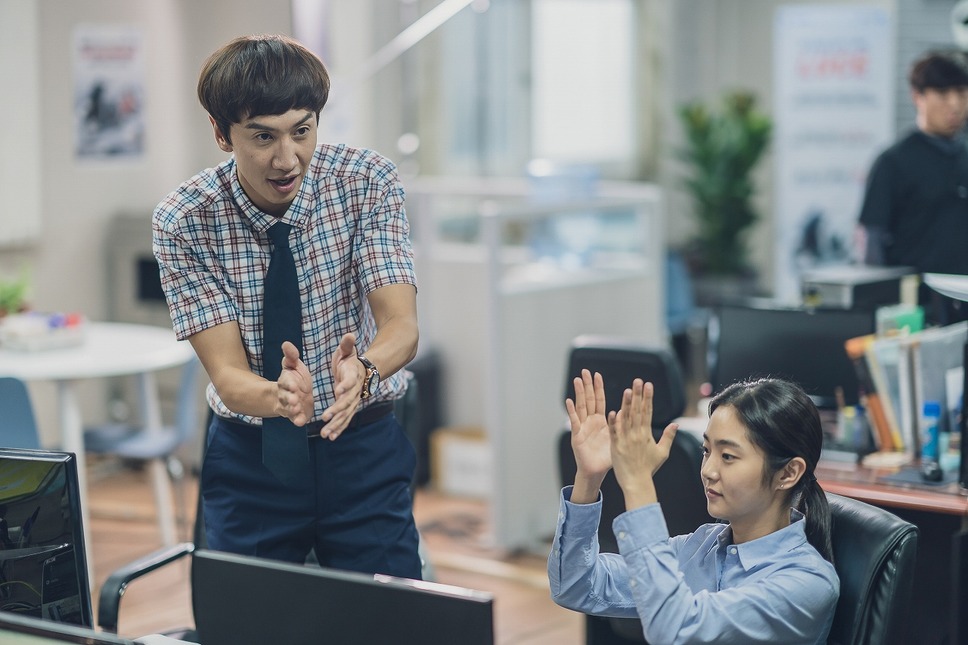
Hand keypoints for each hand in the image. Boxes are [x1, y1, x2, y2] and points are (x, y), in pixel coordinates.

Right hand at [276, 341, 313, 425]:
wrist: (294, 394)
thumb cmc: (295, 377)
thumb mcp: (294, 365)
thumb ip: (291, 356)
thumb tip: (286, 343)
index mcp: (286, 381)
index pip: (285, 382)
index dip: (289, 384)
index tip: (294, 385)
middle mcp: (286, 394)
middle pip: (285, 396)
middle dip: (289, 398)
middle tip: (294, 400)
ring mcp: (290, 406)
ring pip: (289, 408)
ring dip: (292, 410)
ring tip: (296, 410)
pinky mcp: (296, 414)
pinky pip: (295, 418)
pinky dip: (297, 420)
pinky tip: (300, 422)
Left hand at [319, 333, 363, 439]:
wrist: (363, 372)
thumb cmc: (351, 360)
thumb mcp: (348, 351)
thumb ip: (347, 344)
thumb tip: (349, 334)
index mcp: (353, 376)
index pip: (350, 381)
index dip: (345, 385)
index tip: (337, 390)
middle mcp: (355, 391)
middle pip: (347, 402)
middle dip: (337, 410)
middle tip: (326, 417)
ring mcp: (353, 401)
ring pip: (346, 415)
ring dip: (336, 424)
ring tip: (325, 434)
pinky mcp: (349, 408)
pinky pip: (345, 420)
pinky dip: (338, 428)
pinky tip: (330, 436)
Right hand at [564, 370, 610, 502]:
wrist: (596, 472)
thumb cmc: (607, 458)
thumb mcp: (619, 439)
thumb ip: (623, 427)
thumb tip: (632, 415)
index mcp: (602, 421)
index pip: (600, 400)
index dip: (598, 388)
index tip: (598, 375)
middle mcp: (591, 422)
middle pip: (589, 399)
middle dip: (587, 385)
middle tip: (585, 371)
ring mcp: (583, 427)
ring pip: (581, 406)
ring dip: (579, 393)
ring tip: (578, 380)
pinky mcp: (577, 435)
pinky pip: (574, 421)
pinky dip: (571, 411)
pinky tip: (569, 401)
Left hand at [609, 380, 677, 508]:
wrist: (637, 483)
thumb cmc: (648, 468)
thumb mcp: (662, 452)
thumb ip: (668, 437)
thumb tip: (676, 425)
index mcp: (647, 434)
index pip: (647, 411)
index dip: (648, 397)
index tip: (648, 384)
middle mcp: (637, 434)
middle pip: (638, 411)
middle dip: (639, 395)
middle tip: (638, 380)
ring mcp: (626, 440)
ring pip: (626, 418)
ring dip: (627, 404)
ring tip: (628, 390)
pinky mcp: (616, 446)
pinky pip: (614, 432)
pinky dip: (614, 422)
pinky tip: (614, 411)